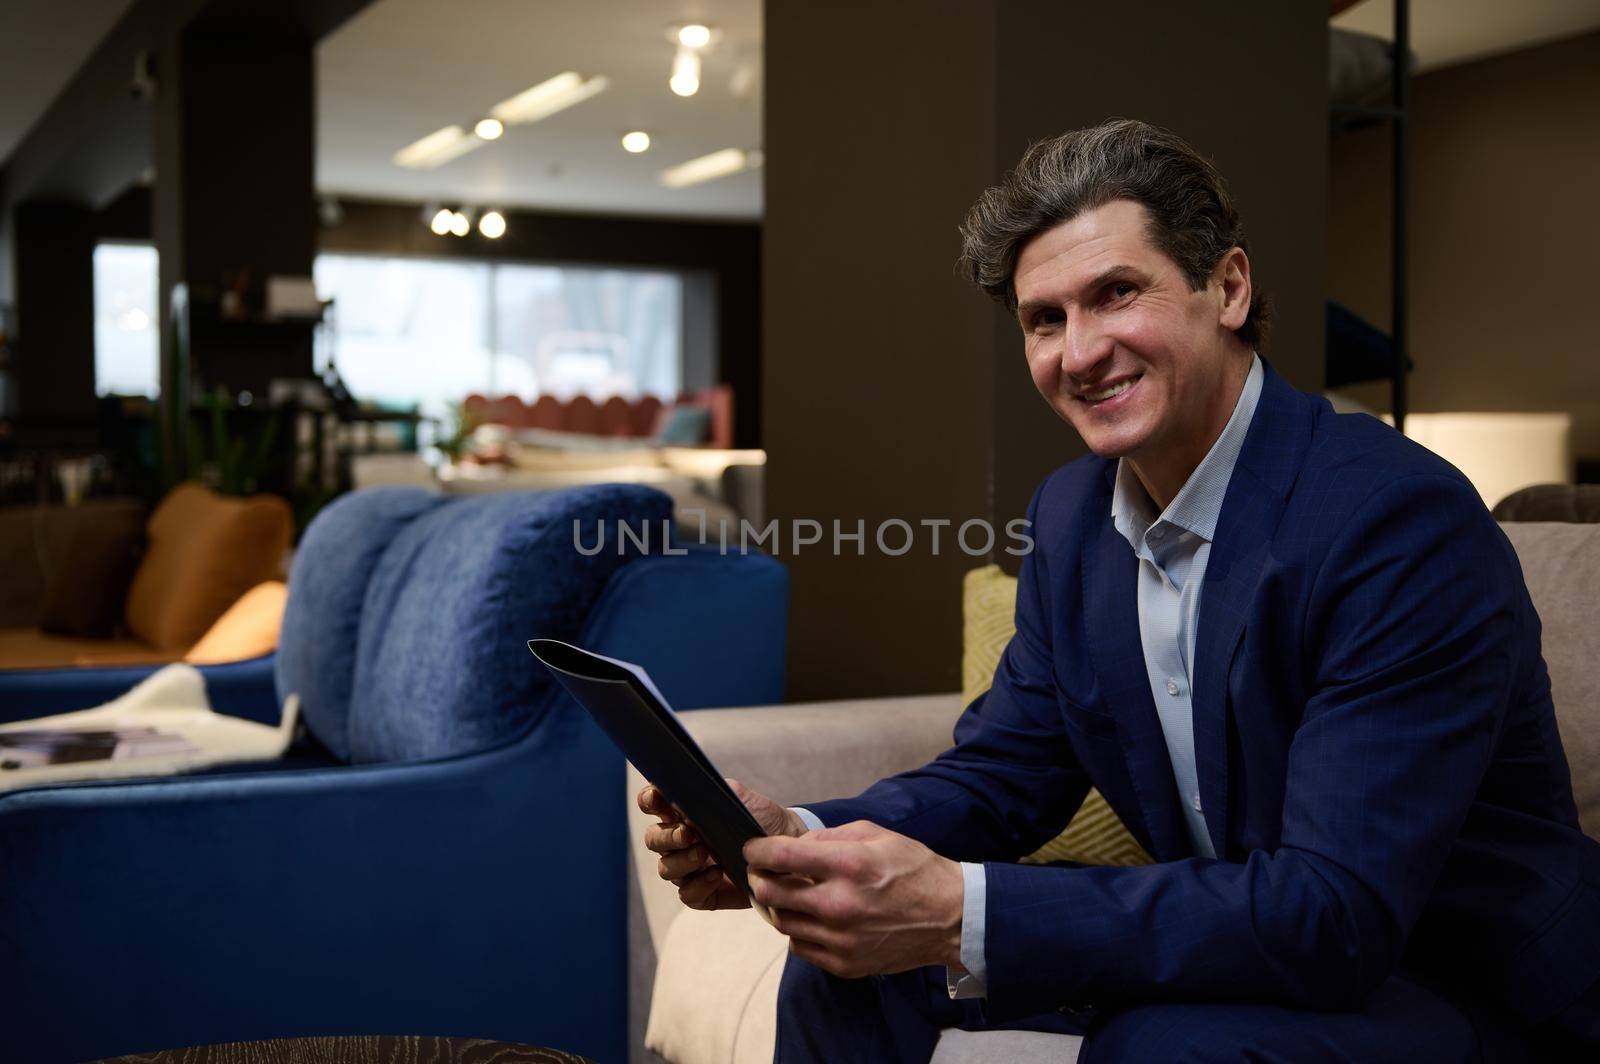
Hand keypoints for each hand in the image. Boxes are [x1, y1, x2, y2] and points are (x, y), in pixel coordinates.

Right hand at [639, 778, 807, 910]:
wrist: (789, 848)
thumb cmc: (762, 819)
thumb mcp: (744, 799)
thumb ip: (719, 790)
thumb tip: (693, 785)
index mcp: (685, 813)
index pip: (654, 804)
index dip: (648, 800)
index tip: (657, 798)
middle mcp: (681, 841)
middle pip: (653, 839)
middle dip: (666, 836)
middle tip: (688, 834)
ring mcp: (690, 868)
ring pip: (666, 869)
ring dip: (681, 861)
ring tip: (704, 854)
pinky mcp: (703, 893)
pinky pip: (687, 894)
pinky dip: (697, 885)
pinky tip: (716, 875)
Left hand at [743, 820, 963, 978]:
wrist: (949, 918)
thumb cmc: (913, 870)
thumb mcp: (875, 834)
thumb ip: (829, 836)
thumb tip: (795, 846)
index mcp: (848, 865)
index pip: (781, 856)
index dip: (756, 850)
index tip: (751, 849)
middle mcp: (840, 904)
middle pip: (771, 893)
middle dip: (759, 878)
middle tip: (762, 872)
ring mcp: (841, 939)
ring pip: (782, 922)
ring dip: (778, 905)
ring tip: (789, 893)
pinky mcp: (844, 964)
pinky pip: (800, 946)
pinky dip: (799, 931)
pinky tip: (812, 918)